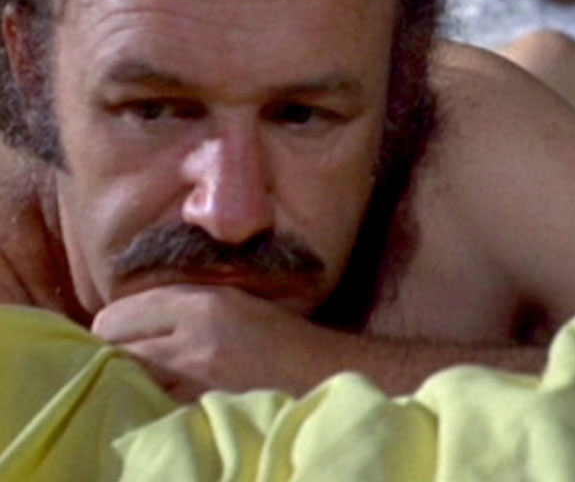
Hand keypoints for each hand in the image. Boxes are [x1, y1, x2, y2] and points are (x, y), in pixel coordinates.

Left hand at [92, 284, 349, 400]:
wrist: (322, 372)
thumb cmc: (277, 336)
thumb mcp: (229, 301)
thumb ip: (181, 305)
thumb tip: (124, 320)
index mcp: (201, 304)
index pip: (115, 316)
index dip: (115, 328)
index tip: (127, 336)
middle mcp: (193, 339)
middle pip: (114, 350)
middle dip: (118, 357)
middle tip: (139, 361)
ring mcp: (196, 380)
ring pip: (130, 382)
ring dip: (134, 383)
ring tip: (158, 380)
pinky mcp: (202, 411)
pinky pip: (155, 408)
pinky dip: (155, 405)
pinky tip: (174, 399)